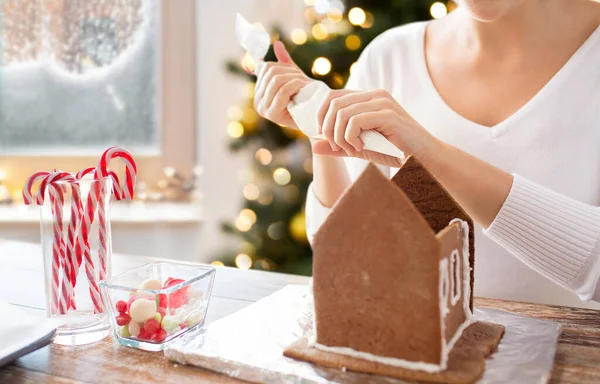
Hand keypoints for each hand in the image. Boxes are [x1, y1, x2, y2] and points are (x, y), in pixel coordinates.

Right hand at [254, 41, 311, 129]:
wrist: (315, 120)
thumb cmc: (305, 99)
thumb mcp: (293, 78)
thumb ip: (284, 63)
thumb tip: (277, 44)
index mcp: (259, 91)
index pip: (265, 68)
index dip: (283, 66)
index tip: (296, 73)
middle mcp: (257, 101)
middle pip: (271, 73)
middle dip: (290, 72)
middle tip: (303, 78)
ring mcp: (263, 108)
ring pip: (276, 80)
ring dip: (294, 78)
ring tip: (305, 83)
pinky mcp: (271, 114)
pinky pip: (282, 91)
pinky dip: (295, 86)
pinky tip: (303, 88)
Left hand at [312, 88, 438, 166]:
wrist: (423, 159)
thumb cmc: (393, 152)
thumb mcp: (360, 148)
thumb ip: (338, 146)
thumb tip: (313, 146)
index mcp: (367, 97)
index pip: (332, 96)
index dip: (321, 117)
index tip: (326, 138)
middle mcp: (374, 95)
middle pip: (333, 103)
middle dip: (328, 129)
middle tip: (338, 148)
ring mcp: (382, 102)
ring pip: (342, 113)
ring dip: (339, 136)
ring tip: (351, 150)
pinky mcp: (388, 115)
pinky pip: (355, 122)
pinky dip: (350, 138)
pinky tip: (359, 148)